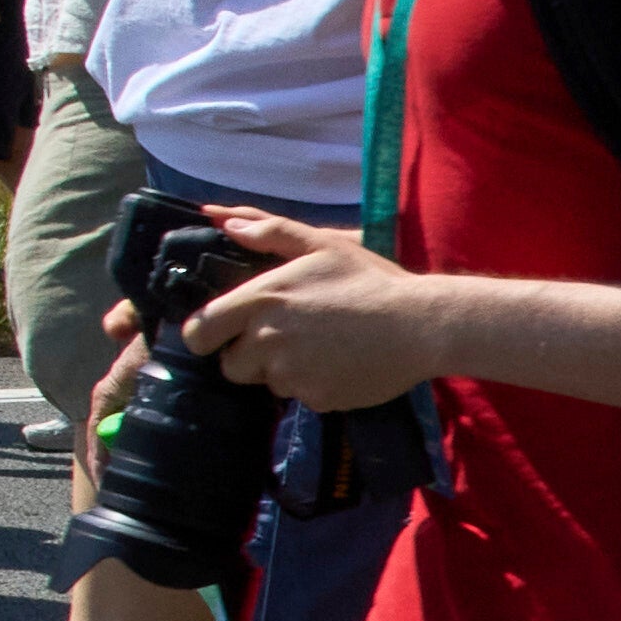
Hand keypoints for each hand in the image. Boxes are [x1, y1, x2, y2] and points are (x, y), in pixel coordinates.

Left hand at [176, 231, 449, 407]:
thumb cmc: (371, 280)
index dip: (207, 335)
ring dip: (285, 371)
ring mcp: (291, 374)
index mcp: (260, 300)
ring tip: (323, 349)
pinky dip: (316, 386)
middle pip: (231, 366)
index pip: (199, 332)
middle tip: (284, 340)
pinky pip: (303, 397)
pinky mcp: (316, 399)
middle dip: (249, 357)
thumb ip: (269, 232)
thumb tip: (224, 221)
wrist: (421, 325)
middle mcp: (267, 340)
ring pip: (268, 382)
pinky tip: (343, 364)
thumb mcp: (322, 245)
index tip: (223, 334)